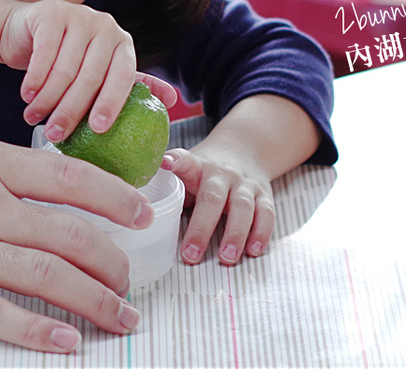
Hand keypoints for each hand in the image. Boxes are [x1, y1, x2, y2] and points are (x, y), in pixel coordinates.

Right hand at [0, 0, 175, 141]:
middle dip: (72, 110)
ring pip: (65, 68)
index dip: (112, 104)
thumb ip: (130, 85)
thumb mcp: (99, 72)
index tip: (98, 130)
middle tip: (56, 135)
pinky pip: (45, 54)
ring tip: (34, 118)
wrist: (27, 32)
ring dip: (48, 99)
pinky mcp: (51, 14)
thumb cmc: (67, 59)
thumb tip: (172, 101)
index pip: (123, 77)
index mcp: (123, 44)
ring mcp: (79, 16)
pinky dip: (35, 79)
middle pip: (91, 76)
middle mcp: (106, 26)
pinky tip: (27, 96)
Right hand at [0, 105, 154, 352]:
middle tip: (132, 284)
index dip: (114, 198)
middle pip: (69, 234)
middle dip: (112, 262)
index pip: (68, 177)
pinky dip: (37, 332)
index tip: (143, 214)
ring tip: (117, 318)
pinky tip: (64, 344)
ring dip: (92, 301)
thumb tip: (44, 186)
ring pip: (45, 276)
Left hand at [162, 144, 274, 265]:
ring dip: (235, 234)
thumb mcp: (188, 171)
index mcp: (197, 166)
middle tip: (191, 254)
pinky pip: (265, 213)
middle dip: (202, 227)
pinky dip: (261, 233)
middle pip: (213, 198)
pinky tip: (253, 251)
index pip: (185, 161)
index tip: (165, 163)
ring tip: (226, 258)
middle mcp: (222, 174)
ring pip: (243, 207)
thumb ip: (170, 189)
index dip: (174, 161)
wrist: (246, 148)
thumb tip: (139, 216)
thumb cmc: (206, 170)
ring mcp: (245, 184)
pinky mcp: (263, 195)